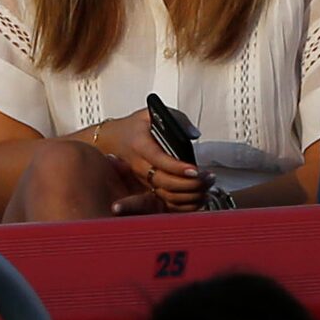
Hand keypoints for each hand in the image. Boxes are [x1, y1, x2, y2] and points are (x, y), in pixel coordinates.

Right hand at [96, 118, 210, 215]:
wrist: (111, 141)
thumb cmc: (133, 127)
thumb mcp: (151, 113)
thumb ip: (176, 119)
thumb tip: (193, 134)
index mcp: (140, 146)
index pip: (159, 160)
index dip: (178, 168)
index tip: (196, 170)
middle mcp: (139, 166)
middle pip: (164, 182)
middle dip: (190, 183)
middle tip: (208, 178)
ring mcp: (142, 181)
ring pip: (166, 196)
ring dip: (190, 195)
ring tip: (207, 186)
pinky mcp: (147, 190)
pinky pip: (166, 204)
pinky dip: (183, 205)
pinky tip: (198, 197)